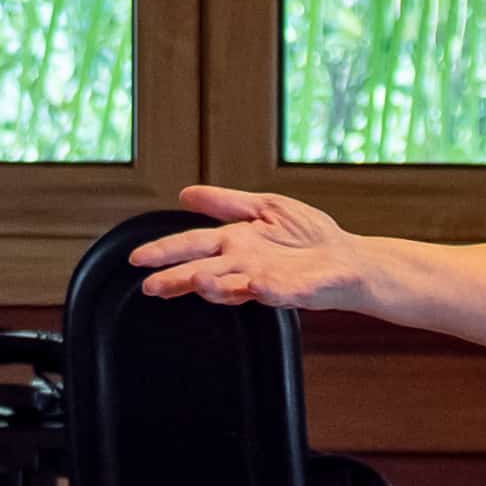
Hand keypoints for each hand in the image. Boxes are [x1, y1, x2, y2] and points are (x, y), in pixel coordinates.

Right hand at [129, 186, 370, 310]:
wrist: (349, 260)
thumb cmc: (309, 236)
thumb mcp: (263, 207)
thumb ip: (225, 202)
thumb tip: (185, 194)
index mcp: (236, 244)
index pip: (193, 247)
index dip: (164, 253)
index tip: (137, 260)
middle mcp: (245, 265)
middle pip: (204, 273)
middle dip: (177, 279)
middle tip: (151, 286)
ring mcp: (267, 280)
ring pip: (233, 286)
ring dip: (214, 286)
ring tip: (195, 280)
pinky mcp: (294, 290)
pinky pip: (277, 291)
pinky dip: (267, 289)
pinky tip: (256, 284)